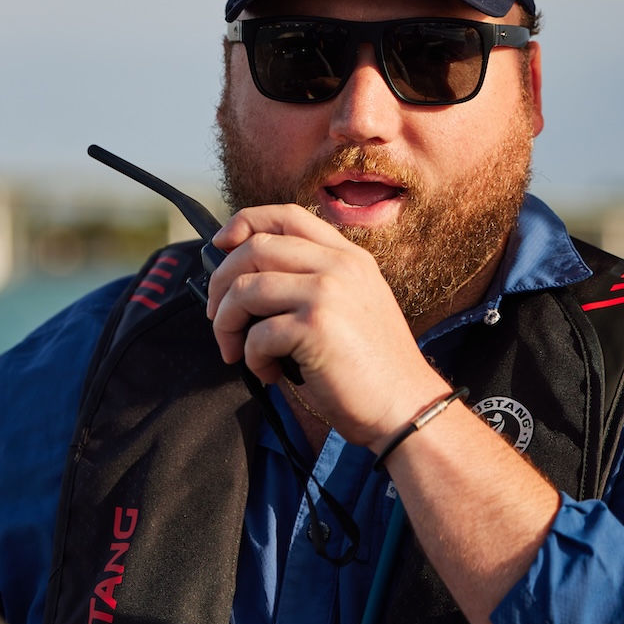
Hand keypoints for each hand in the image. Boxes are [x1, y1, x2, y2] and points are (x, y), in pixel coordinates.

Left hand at [206, 205, 448, 449]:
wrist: (406, 408)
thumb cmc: (370, 369)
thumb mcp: (349, 306)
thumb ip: (309, 283)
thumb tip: (241, 282)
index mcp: (348, 257)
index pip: (287, 215)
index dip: (245, 223)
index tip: (221, 245)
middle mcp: (339, 266)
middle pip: (255, 247)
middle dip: (221, 283)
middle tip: (217, 315)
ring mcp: (328, 293)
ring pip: (246, 288)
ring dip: (227, 323)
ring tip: (235, 351)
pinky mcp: (315, 326)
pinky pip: (257, 333)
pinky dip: (251, 357)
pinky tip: (268, 373)